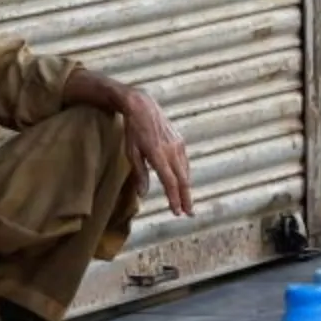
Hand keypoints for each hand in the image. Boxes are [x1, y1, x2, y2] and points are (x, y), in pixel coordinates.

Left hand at [122, 89, 193, 216]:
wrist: (143, 106)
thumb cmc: (133, 130)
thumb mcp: (131, 152)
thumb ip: (139, 174)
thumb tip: (143, 194)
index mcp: (158, 155)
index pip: (170, 182)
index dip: (174, 198)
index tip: (177, 212)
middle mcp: (172, 151)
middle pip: (182, 180)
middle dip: (186, 198)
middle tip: (189, 214)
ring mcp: (178, 145)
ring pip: (185, 171)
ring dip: (187, 188)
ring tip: (187, 202)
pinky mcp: (180, 141)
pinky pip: (184, 162)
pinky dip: (185, 175)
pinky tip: (183, 182)